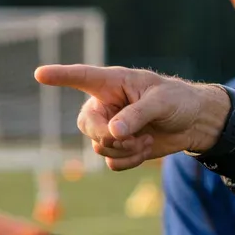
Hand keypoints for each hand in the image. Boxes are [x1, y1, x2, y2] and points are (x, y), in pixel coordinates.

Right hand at [34, 64, 230, 171]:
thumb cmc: (179, 101)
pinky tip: (145, 149)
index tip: (40, 74)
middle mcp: (106, 105)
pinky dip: (129, 160)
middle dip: (106, 136)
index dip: (60, 76)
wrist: (194, 123)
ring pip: (99, 147)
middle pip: (86, 125)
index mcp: (112, 83)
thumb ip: (136, 115)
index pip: (81, 77)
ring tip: (145, 140)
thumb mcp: (161, 103)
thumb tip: (113, 132)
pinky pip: (111, 161)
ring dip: (123, 149)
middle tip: (129, 137)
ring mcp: (111, 128)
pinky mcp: (121, 147)